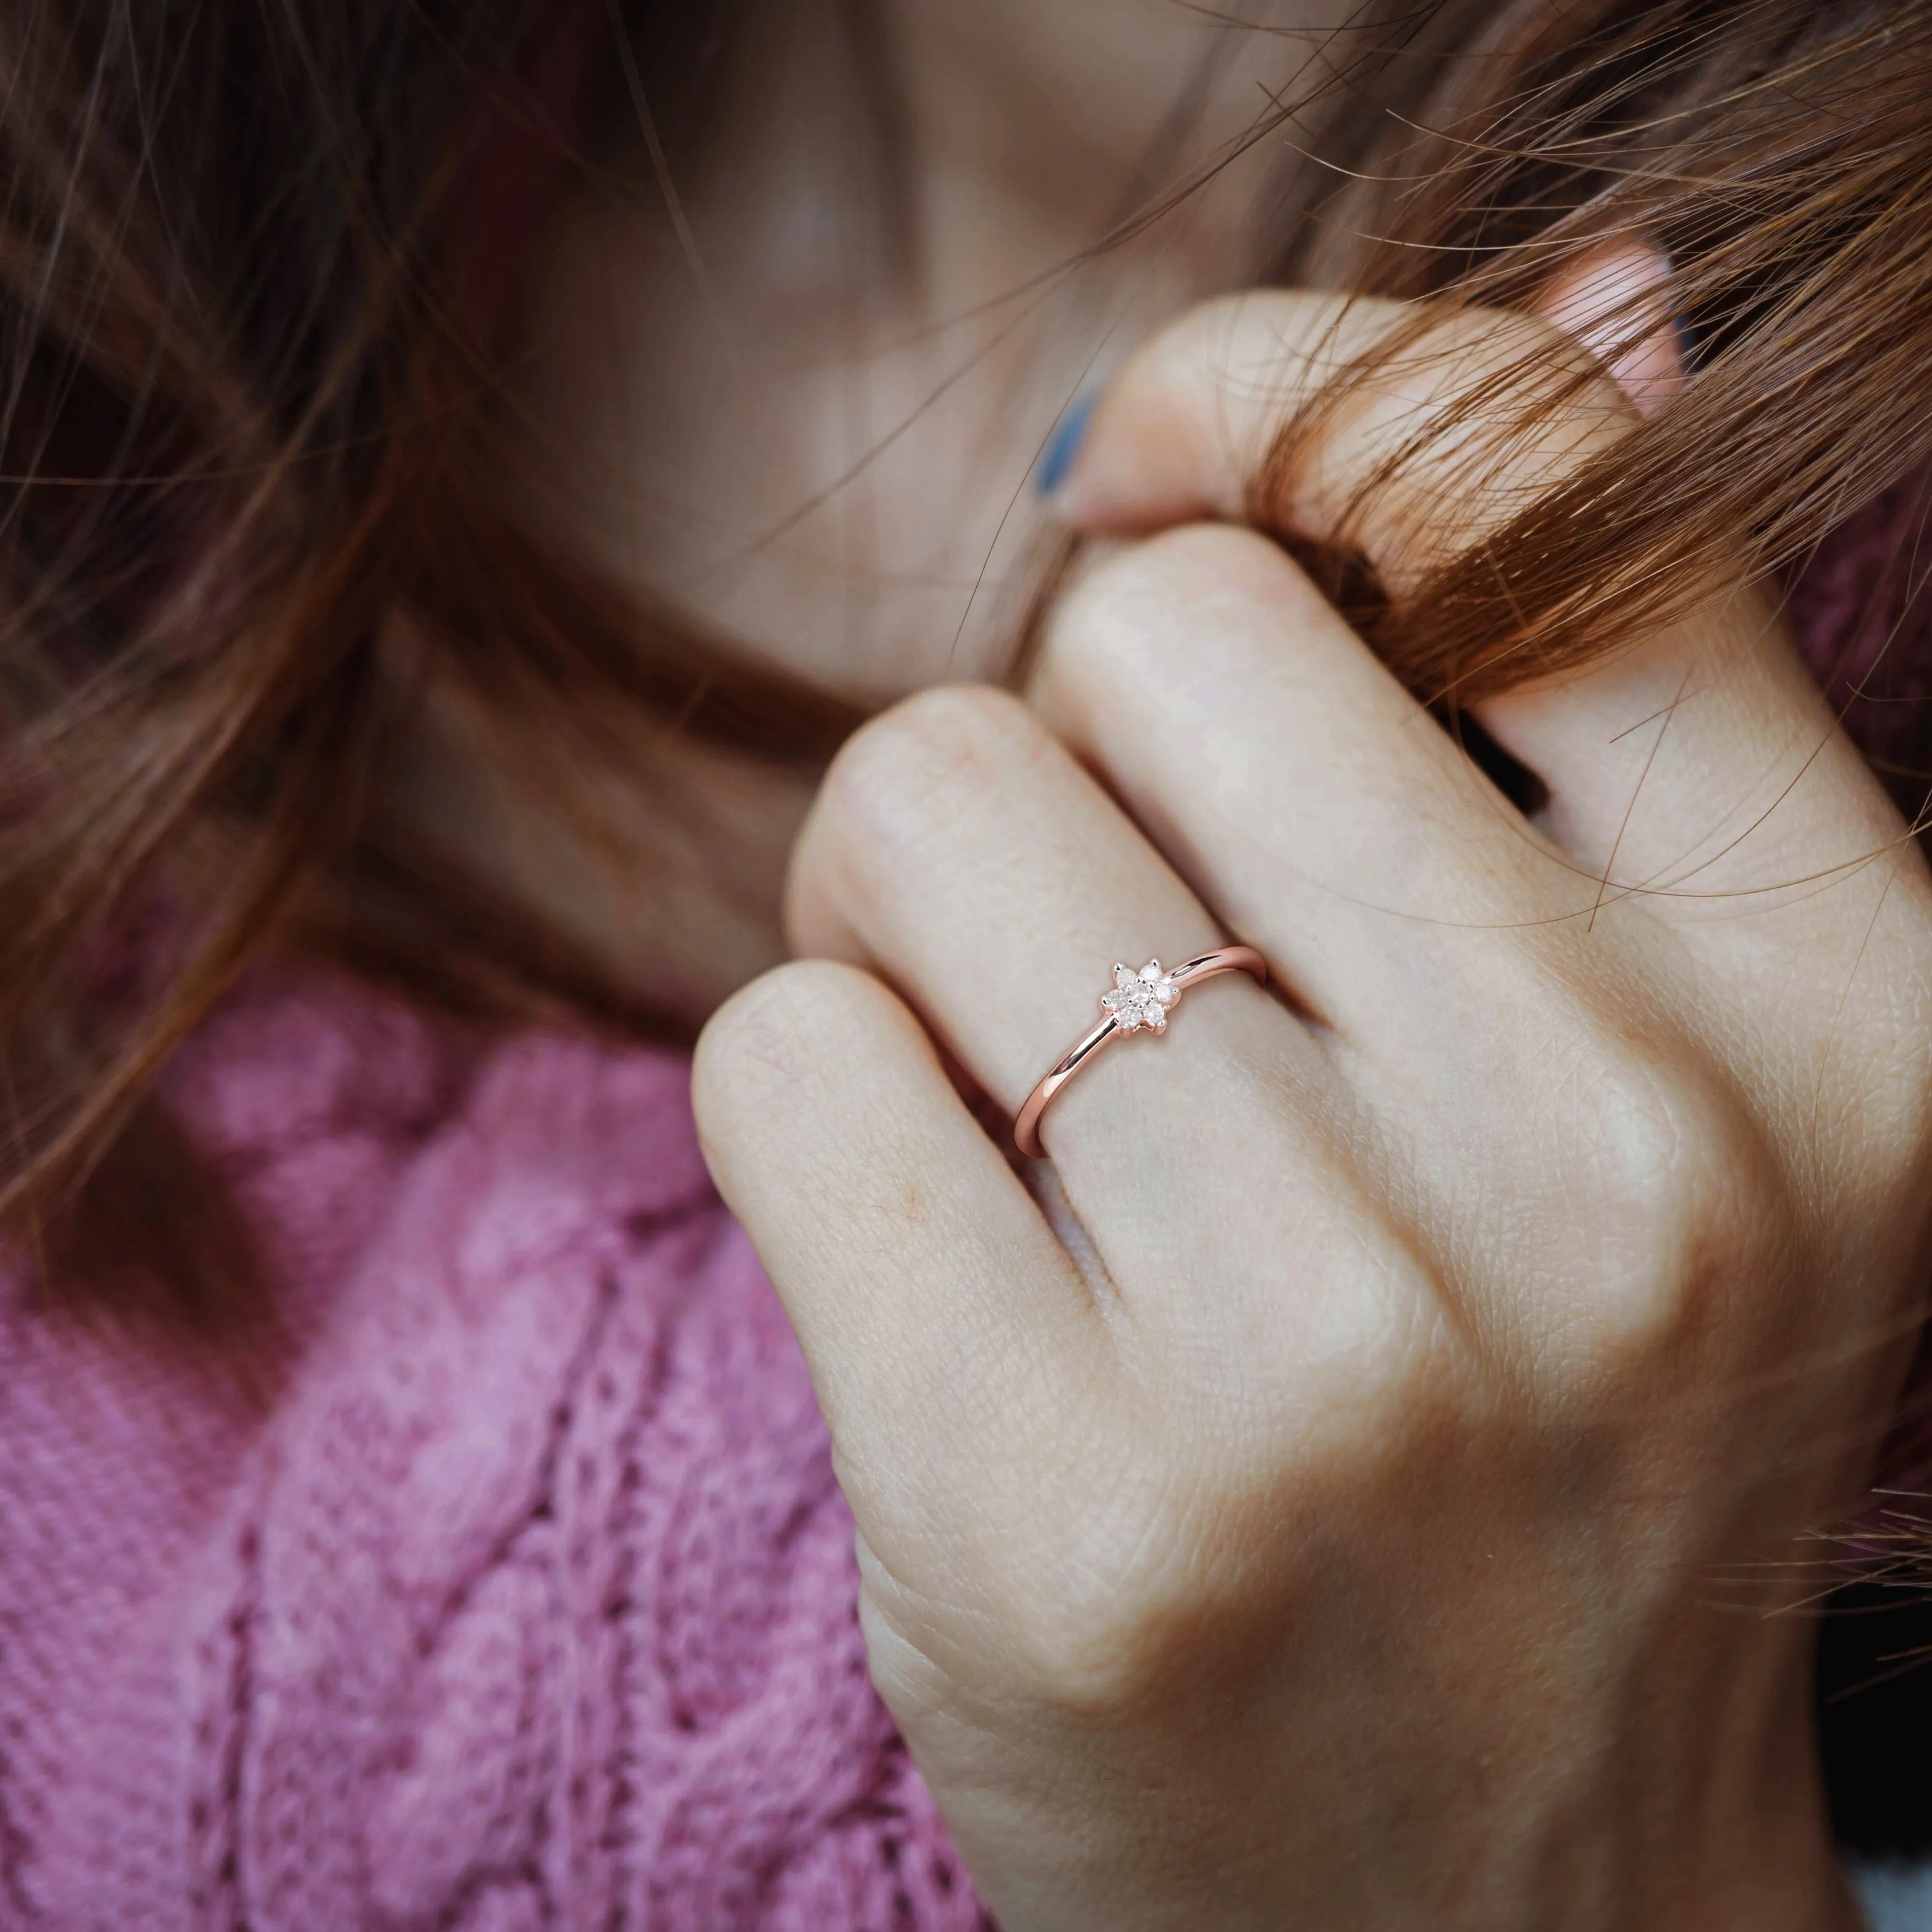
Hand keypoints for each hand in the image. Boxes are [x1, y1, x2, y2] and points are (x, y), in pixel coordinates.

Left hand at [692, 291, 1931, 1930]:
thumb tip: (1592, 297)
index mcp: (1845, 1002)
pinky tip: (937, 1261)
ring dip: (903, 919)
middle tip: (1095, 949)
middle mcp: (1632, 1157)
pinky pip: (782, 1049)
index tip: (1160, 470)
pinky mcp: (1059, 1507)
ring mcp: (1342, 1350)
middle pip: (1138, 625)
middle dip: (1060, 743)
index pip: (1523, 476)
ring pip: (920, 806)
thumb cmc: (1533, 1452)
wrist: (1479, 1917)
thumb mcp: (1660, 1069)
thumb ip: (1593, 700)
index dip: (1287, 392)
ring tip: (1017, 1108)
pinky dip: (809, 1107)